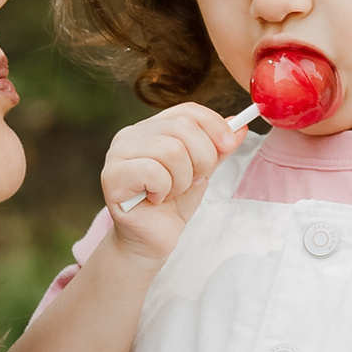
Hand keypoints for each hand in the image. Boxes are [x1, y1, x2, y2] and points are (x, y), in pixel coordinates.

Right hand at [100, 103, 246, 260]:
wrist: (152, 240)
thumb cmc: (172, 205)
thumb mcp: (202, 171)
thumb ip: (217, 148)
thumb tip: (239, 125)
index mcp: (151, 128)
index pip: (187, 111)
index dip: (214, 125)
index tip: (229, 146)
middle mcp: (130, 134)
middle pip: (183, 128)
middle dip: (202, 159)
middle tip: (193, 181)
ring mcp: (117, 153)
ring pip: (171, 150)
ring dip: (182, 179)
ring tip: (172, 192)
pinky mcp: (111, 176)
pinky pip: (153, 171)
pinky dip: (164, 189)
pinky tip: (156, 199)